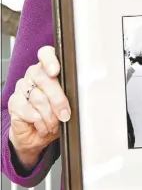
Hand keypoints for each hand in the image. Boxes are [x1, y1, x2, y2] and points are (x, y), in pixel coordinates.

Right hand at [8, 46, 70, 169]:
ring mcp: (22, 87)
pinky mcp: (14, 102)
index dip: (50, 60)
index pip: (46, 54)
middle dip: (57, 99)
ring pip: (37, 97)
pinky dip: (37, 120)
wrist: (38, 135)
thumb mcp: (69, 103)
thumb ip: (72, 92)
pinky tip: (41, 125)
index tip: (55, 71)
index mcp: (49, 68)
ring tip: (54, 124)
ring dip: (49, 115)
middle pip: (44, 78)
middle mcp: (34, 74)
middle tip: (65, 115)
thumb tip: (80, 92)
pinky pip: (26, 109)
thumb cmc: (56, 116)